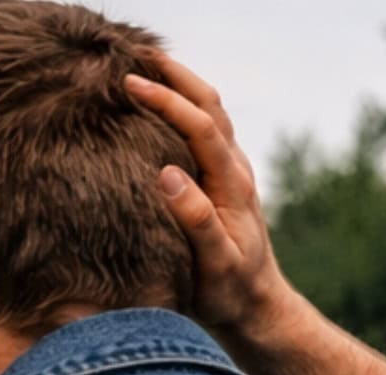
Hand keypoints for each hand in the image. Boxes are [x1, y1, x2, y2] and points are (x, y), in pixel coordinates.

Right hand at [128, 56, 385, 374]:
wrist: (256, 308)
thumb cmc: (229, 292)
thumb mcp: (214, 262)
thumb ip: (195, 219)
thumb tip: (168, 175)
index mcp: (231, 184)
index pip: (201, 126)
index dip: (167, 101)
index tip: (129, 84)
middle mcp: (234, 171)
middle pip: (211, 105)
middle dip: (176, 76)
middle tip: (137, 54)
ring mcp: (228, 175)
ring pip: (209, 114)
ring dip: (180, 86)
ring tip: (146, 68)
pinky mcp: (218, 184)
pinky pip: (200, 134)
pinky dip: (179, 110)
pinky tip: (154, 112)